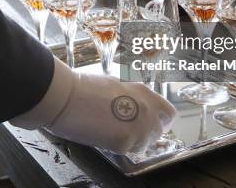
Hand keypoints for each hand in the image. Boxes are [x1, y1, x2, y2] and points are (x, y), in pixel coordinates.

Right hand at [45, 73, 176, 153]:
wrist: (68, 97)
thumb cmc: (86, 87)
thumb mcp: (116, 84)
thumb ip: (132, 96)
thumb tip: (134, 106)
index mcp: (145, 93)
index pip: (168, 113)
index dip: (161, 121)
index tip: (154, 125)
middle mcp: (147, 110)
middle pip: (158, 132)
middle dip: (146, 134)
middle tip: (129, 133)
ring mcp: (138, 127)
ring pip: (144, 144)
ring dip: (132, 142)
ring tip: (112, 132)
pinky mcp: (125, 142)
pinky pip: (127, 150)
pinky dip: (117, 146)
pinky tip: (104, 135)